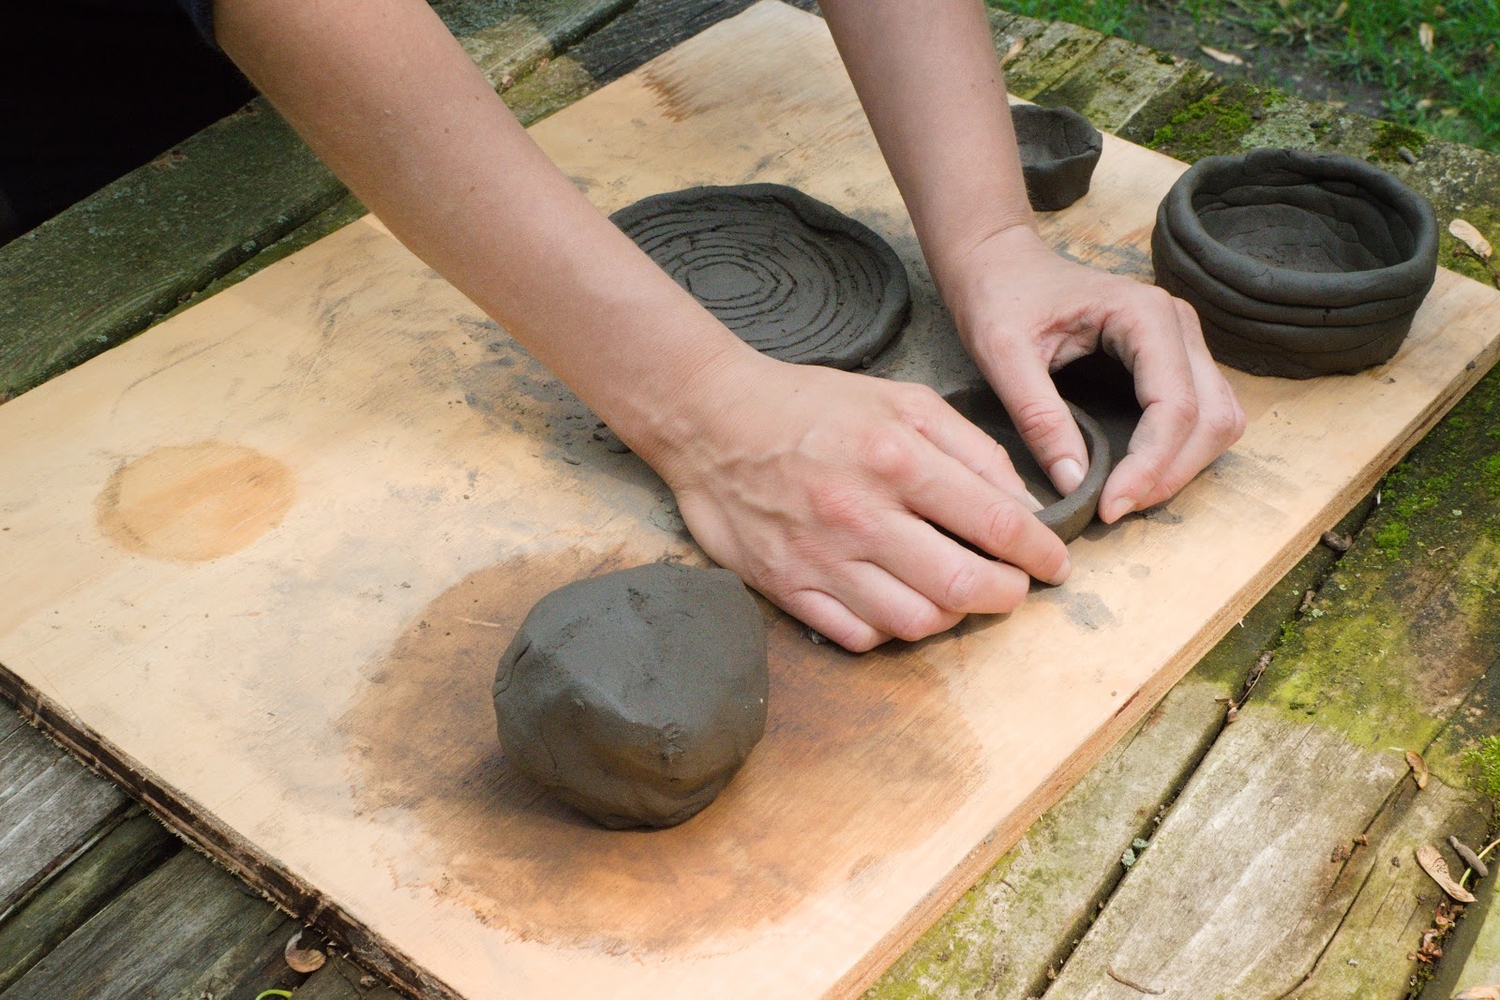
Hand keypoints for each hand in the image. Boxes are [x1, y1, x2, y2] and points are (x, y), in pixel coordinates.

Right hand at [641, 351, 1071, 651]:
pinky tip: (898, 601)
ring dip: (952, 616)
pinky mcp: (786, 587)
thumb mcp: (901, 399)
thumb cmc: (809, 406)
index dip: (1040, 554)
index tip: (1053, 564)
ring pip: (915, 621)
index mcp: (897, 459)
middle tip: (1014, 588)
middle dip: (1006, 595)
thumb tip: (1024, 502)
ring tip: (956, 594)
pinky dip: (891, 629)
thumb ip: (970, 446)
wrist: (710, 419)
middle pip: (962, 585)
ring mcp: (821, 558)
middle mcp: (862, 515)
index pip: (996, 523)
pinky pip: (859, 636)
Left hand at [946, 225, 1245, 521]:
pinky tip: (1131, 474)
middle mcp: (1177, 324)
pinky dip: (1176, 453)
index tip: (1110, 507)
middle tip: (1116, 510)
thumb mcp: (1002, 355)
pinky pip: (1199, 416)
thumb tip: (1074, 482)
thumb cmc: (999, 297)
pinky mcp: (1171, 362)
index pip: (1175, 405)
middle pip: (1212, 418)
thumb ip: (1038, 416)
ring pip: (1218, 421)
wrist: (998, 265)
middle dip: (1171, 473)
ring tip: (1124, 497)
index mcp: (1144, 313)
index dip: (1150, 466)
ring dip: (1181, 467)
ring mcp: (1180, 342)